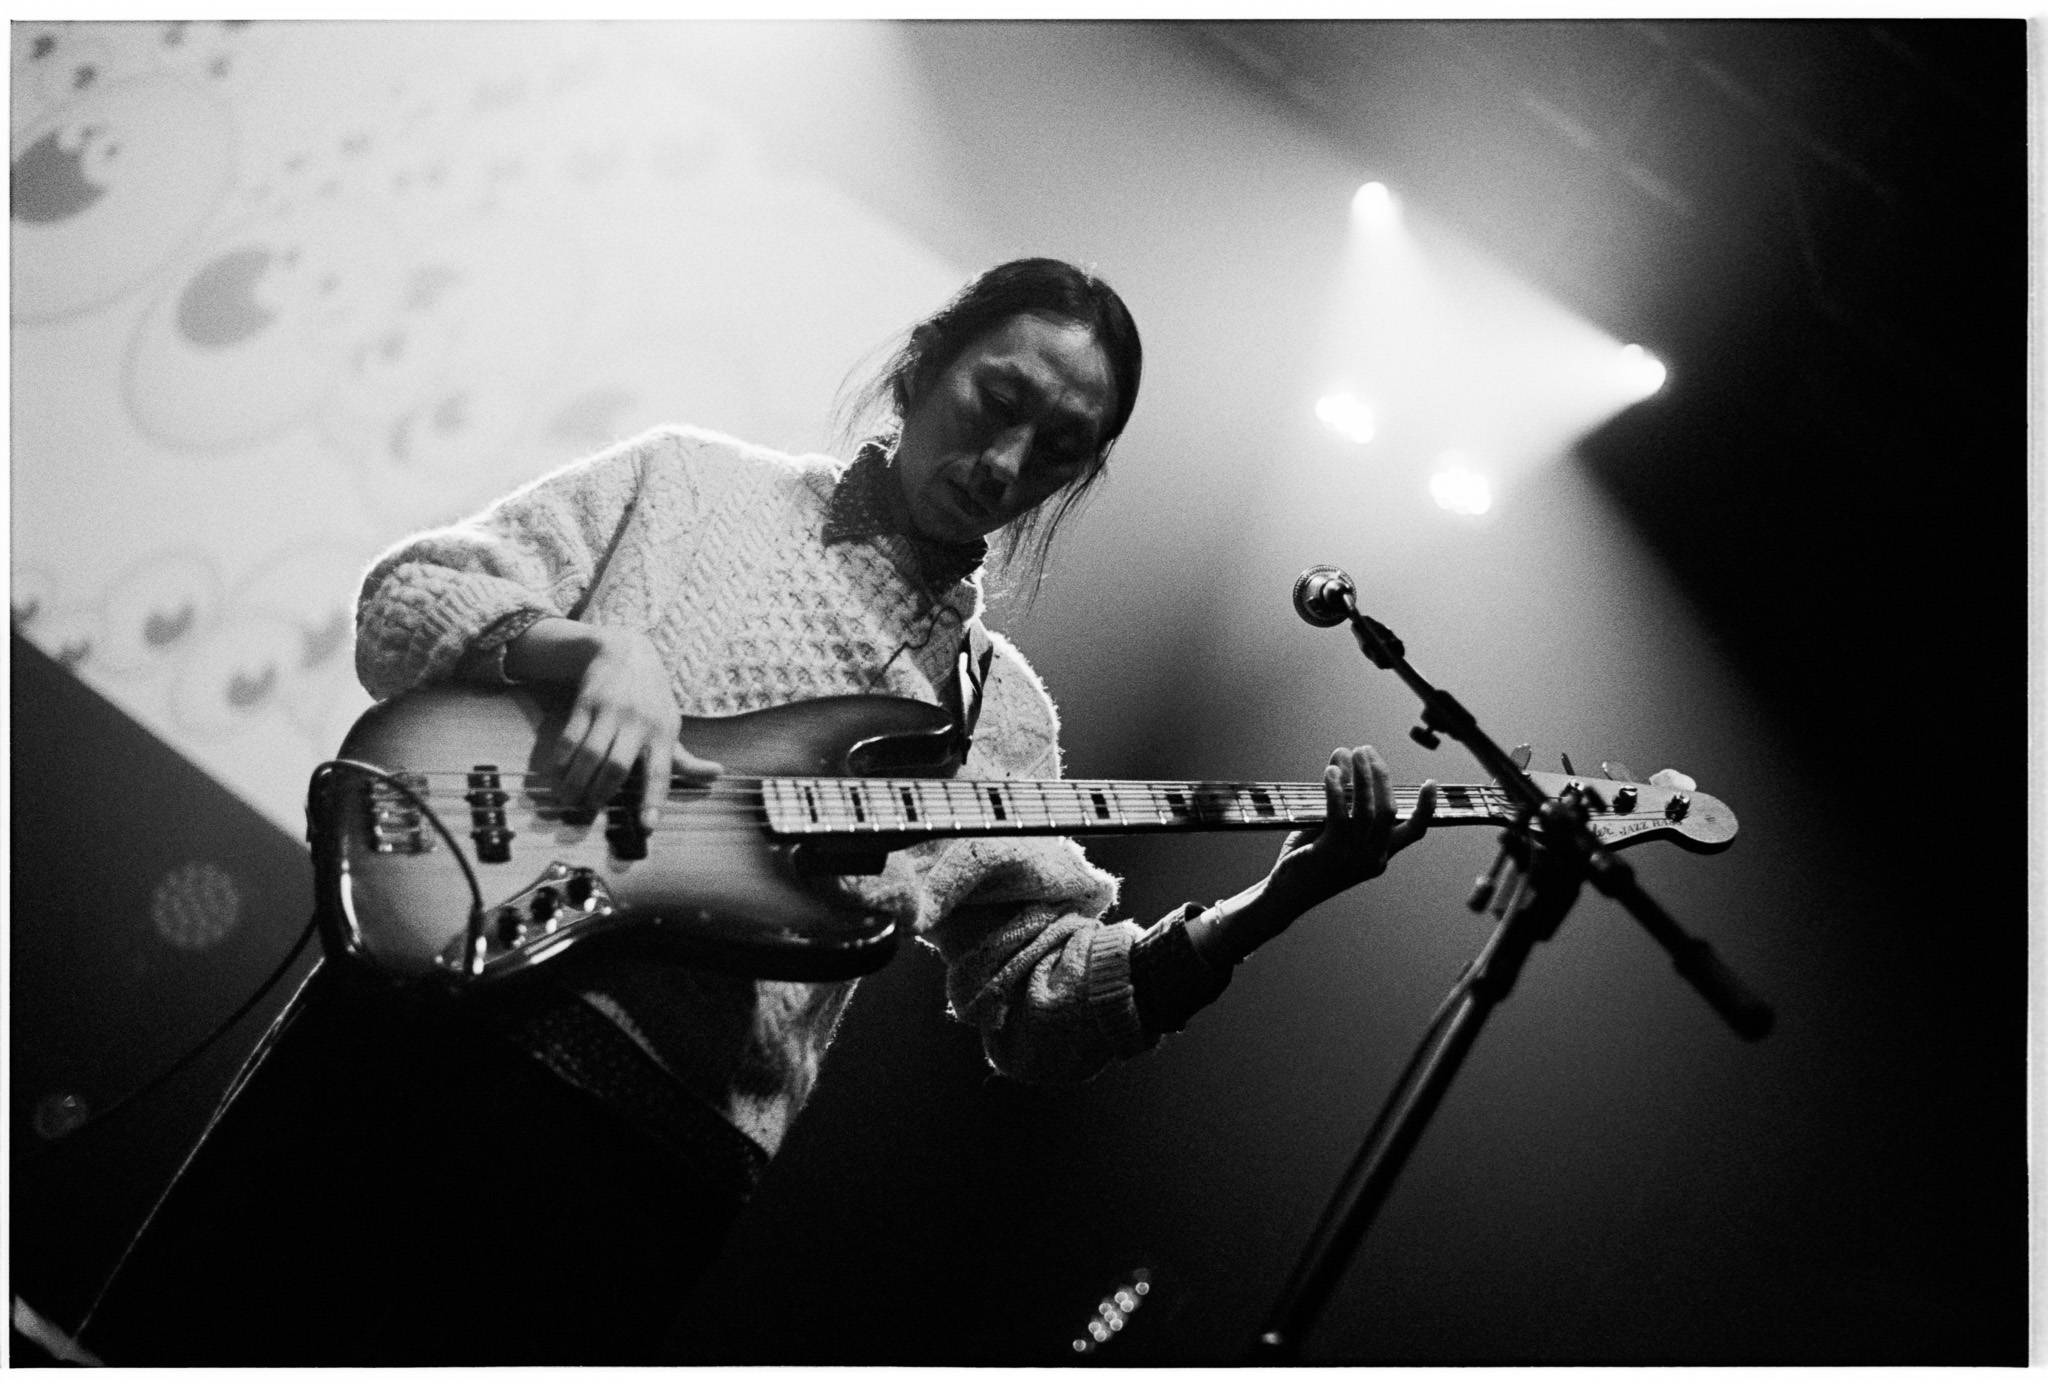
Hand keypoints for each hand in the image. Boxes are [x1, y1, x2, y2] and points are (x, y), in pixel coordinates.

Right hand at [511, 621, 720, 826]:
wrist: (626, 651)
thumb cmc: (652, 698)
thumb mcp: (671, 723)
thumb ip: (685, 758)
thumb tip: (717, 775)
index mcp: (664, 732)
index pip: (661, 771)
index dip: (654, 800)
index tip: (648, 826)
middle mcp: (639, 722)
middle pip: (617, 766)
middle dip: (600, 793)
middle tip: (587, 811)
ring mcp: (611, 710)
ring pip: (590, 754)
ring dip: (576, 782)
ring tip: (569, 800)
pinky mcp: (586, 702)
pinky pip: (570, 737)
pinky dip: (562, 760)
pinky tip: (558, 775)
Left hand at [1190, 746, 1433, 963]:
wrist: (1286, 894)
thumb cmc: (1308, 861)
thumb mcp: (1332, 831)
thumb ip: (1343, 801)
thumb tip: (1344, 759)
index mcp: (1380, 855)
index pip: (1414, 832)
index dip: (1426, 807)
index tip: (1431, 783)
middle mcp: (1373, 858)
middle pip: (1388, 809)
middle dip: (1380, 775)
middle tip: (1366, 751)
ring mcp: (1353, 857)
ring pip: (1366, 809)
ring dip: (1360, 776)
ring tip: (1350, 752)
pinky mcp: (1331, 852)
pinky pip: (1339, 814)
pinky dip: (1337, 789)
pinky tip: (1331, 771)